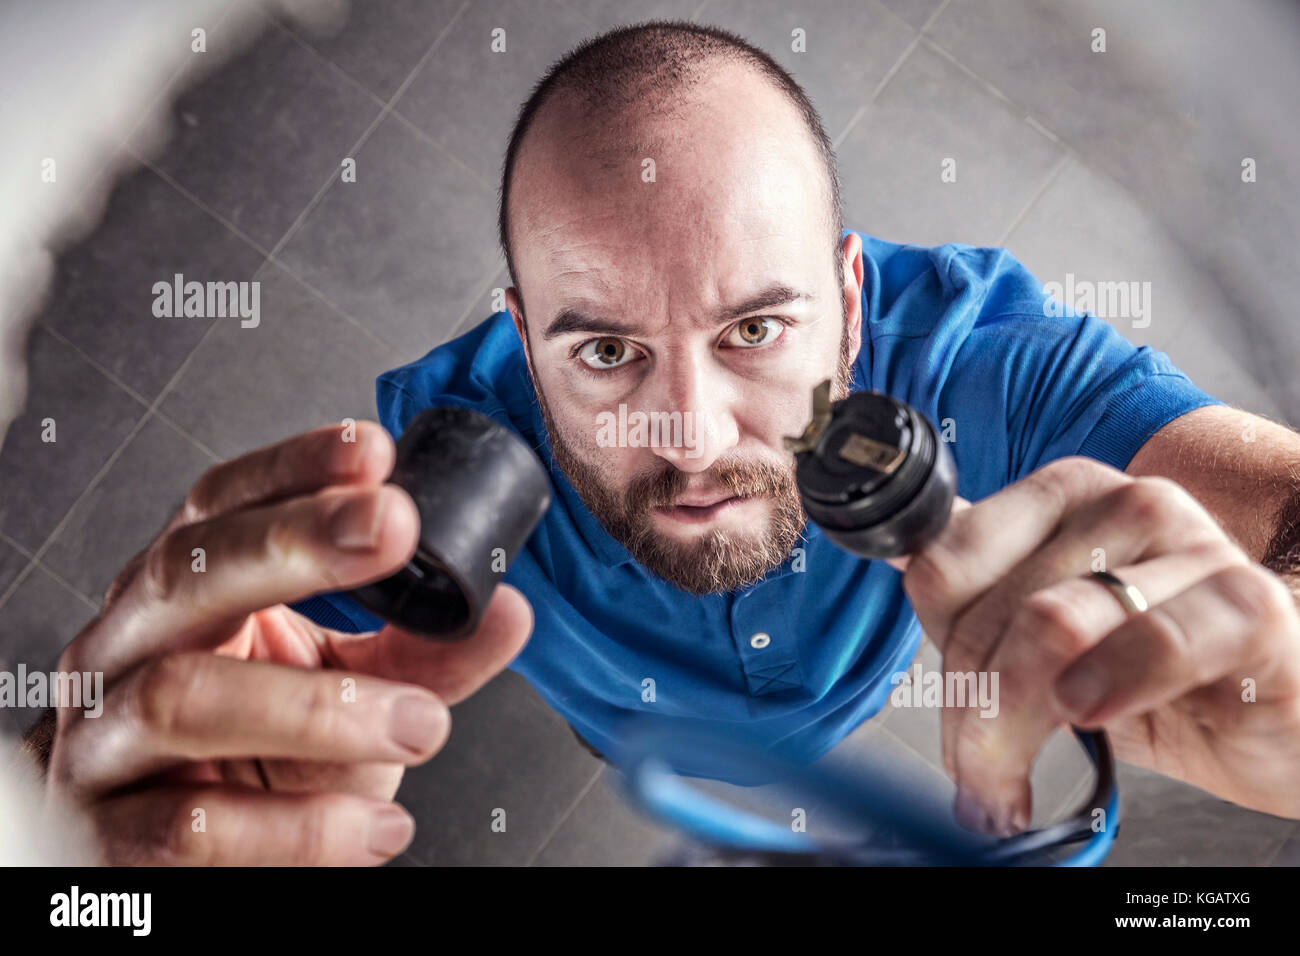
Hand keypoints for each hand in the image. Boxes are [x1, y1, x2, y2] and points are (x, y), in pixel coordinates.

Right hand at [45, 421, 533, 863]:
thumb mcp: (355, 690)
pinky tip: (374, 827)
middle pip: (188, 570)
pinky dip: (299, 827)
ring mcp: (104, 741)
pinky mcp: (109, 836)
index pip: (222, 506)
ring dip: (320, 707)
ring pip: (184, 697)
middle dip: (295, 542)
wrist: (208, 871)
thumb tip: (509, 609)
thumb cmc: (268, 761)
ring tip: (421, 723)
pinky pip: (191, 827)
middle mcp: (127, 648)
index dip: (293, 469)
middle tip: (394, 528)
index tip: (373, 450)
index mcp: (186, 594)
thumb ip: (427, 650)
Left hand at [885, 456, 1299, 834]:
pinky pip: (1155, 642)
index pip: (944, 569)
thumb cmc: (1161, 666)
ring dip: (1019, 725)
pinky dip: (1111, 685)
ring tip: (1015, 783)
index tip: (955, 715)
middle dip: (974, 717)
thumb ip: (982, 585)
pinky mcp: (1246, 602)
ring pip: (1051, 626)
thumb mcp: (1054, 629)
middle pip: (992, 613)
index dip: (938, 657)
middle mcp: (1123, 503)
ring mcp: (1189, 543)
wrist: (1282, 704)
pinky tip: (1092, 715)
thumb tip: (897, 551)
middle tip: (981, 778)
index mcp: (1063, 495)